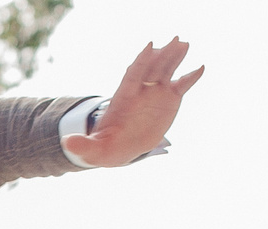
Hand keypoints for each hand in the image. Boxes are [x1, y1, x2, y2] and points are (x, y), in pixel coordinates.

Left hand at [62, 38, 202, 167]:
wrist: (121, 147)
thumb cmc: (106, 147)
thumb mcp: (93, 148)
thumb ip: (83, 144)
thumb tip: (67, 143)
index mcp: (124, 98)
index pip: (132, 75)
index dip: (141, 61)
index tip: (149, 47)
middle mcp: (141, 91)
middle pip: (152, 68)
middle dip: (162, 55)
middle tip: (174, 40)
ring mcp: (156, 93)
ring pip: (166, 71)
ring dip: (175, 57)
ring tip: (185, 44)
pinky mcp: (169, 99)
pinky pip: (181, 85)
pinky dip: (190, 77)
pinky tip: (201, 68)